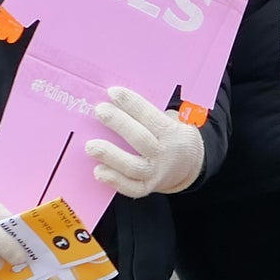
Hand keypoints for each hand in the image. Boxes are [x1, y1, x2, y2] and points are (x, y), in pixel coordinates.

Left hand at [87, 87, 204, 198]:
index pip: (151, 117)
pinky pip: (131, 187)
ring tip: (90, 146)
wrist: (189, 165)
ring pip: (132, 166)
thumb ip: (152, 114)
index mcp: (172, 132)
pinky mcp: (147, 187)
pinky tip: (98, 171)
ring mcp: (156, 173)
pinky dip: (114, 180)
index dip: (132, 104)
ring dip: (110, 155)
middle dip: (119, 124)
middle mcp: (164, 154)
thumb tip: (119, 100)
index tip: (113, 92)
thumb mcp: (174, 121)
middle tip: (100, 111)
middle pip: (140, 139)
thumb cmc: (173, 136)